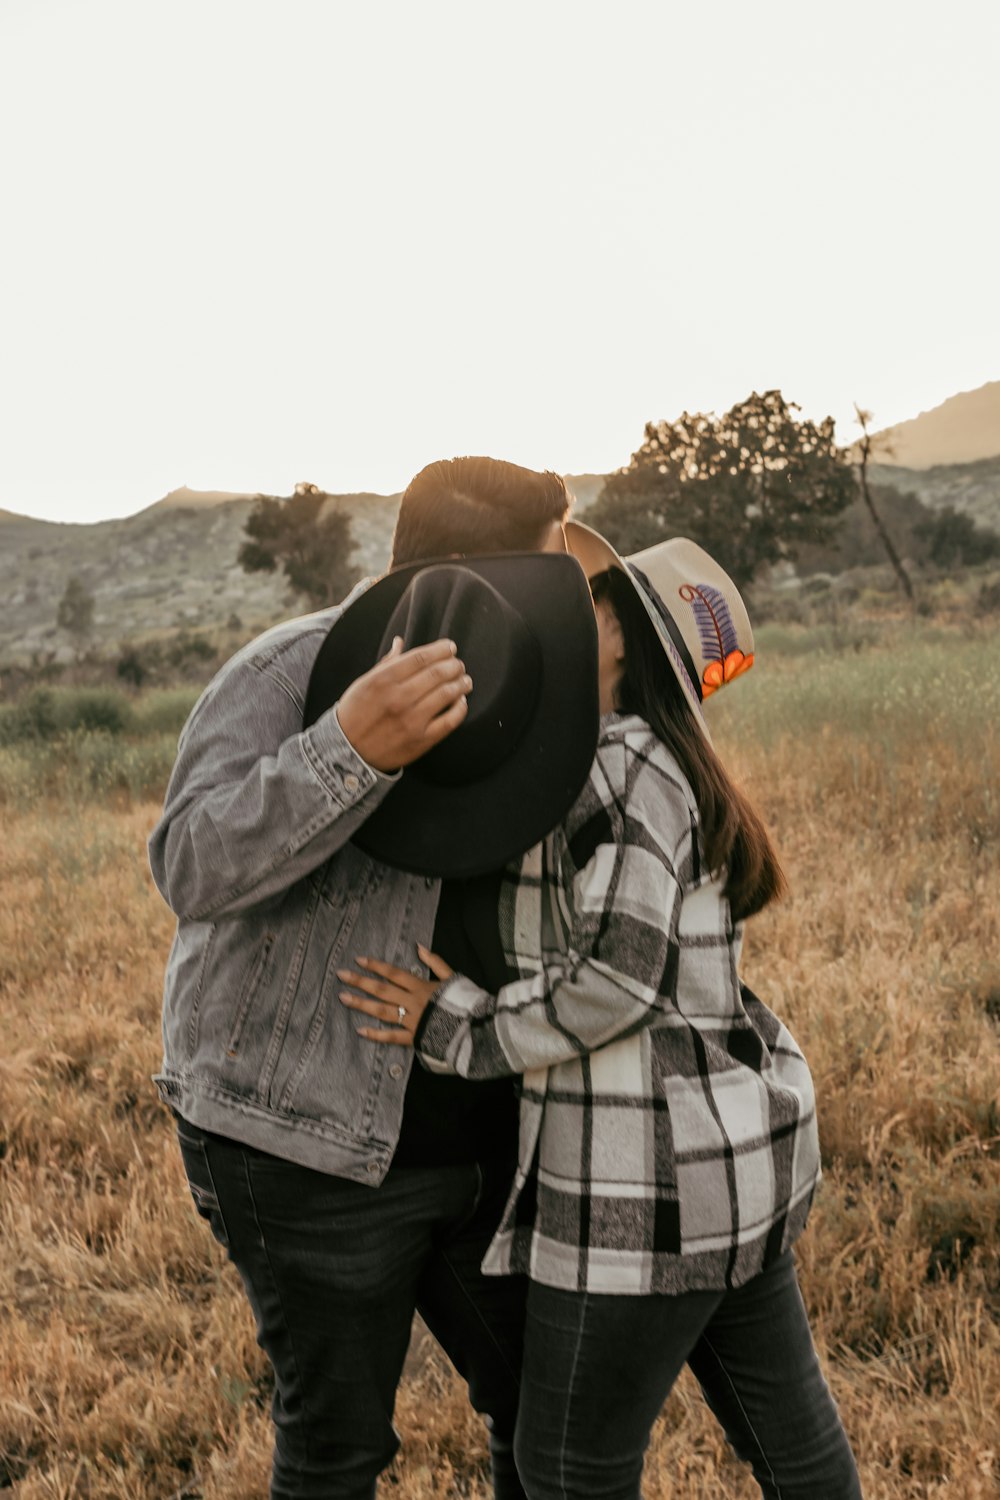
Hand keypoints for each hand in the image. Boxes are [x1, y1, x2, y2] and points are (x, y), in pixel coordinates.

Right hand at [335, 637, 472, 772]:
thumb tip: (400, 642)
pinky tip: (461, 701)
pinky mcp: (422, 740)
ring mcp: (411, 720)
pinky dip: (460, 707)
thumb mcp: (363, 684)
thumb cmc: (354, 714)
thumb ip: (386, 663)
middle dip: (454, 665)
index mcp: (382, 681)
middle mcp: (398, 698)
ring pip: (447, 694)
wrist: (348, 753)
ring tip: (465, 680)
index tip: (450, 647)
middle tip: (459, 665)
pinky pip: (450, 720)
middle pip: (437, 673)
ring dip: (461, 684)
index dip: (441, 649)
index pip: (420, 658)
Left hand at [338, 945, 454, 1045]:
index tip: (359, 960)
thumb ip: (435, 962)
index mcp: (421, 986)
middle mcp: (413, 1002)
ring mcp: (412, 1020)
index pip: (394, 973)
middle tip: (341, 975)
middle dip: (360, 982)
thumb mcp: (453, 976)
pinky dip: (376, 1034)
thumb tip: (419, 946)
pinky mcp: (414, 1038)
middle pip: (382, 990)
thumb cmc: (465, 1000)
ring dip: (361, 1004)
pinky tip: (361, 1030)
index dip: (376, 966)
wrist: (477, 1027)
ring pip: (382, 1011)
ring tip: (343, 998)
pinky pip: (392, 1037)